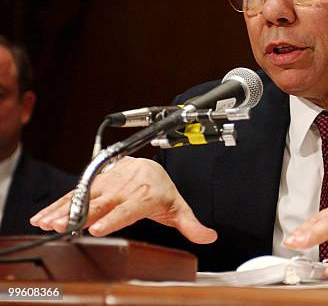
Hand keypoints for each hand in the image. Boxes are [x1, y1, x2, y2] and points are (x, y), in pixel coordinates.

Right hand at [30, 157, 216, 243]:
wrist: (150, 165)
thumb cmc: (161, 189)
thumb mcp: (178, 207)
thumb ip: (191, 224)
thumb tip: (210, 236)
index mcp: (147, 193)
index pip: (130, 207)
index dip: (115, 217)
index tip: (99, 228)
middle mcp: (126, 186)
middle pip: (103, 201)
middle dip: (82, 214)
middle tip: (63, 226)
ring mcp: (109, 182)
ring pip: (85, 195)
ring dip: (64, 209)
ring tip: (48, 223)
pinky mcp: (96, 182)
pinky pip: (76, 193)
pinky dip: (58, 204)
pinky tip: (43, 216)